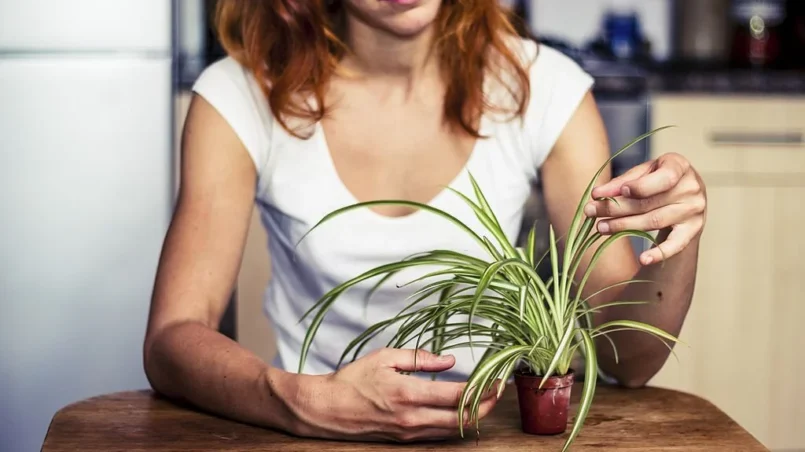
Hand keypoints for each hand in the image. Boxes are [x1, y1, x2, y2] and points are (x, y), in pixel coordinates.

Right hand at [287, 348, 500, 442]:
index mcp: (407, 394)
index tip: (496, 379)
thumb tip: (450, 361)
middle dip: (486, 406)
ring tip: (485, 399)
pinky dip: (454, 424)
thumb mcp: (385, 358)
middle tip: (499, 391)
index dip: (482, 389)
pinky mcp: (404, 439)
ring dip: (472, 416)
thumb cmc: (353, 380)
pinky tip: (461, 411)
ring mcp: (408, 432)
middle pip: (462, 419)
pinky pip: (437, 434)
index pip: (456, 396)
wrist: (326, 409)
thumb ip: (420, 359)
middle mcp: (411, 418)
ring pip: (452, 430)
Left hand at [583, 152, 706, 264]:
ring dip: (624, 226)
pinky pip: (675, 245)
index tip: (619, 191)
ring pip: (654, 221)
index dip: (640, 186)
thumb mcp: (643, 172)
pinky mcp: (692, 230)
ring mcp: (694, 211)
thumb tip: (597, 194)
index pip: (662, 178)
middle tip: (591, 211)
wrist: (685, 194)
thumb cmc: (658, 179)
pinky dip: (659, 253)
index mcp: (679, 166)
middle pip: (649, 203)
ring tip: (600, 227)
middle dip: (616, 208)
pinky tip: (643, 259)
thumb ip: (623, 182)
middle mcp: (691, 188)